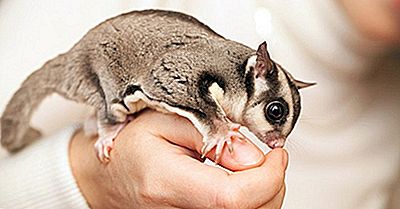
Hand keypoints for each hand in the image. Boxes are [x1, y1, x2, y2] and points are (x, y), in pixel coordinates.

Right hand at [70, 110, 287, 208]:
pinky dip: (252, 201)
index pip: (232, 198)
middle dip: (272, 183)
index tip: (277, 154)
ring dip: (264, 192)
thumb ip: (213, 131)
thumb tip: (254, 157)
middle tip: (266, 156)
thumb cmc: (134, 144)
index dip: (268, 177)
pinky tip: (239, 182)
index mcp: (165, 181)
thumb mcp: (167, 119)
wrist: (110, 177)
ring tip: (246, 166)